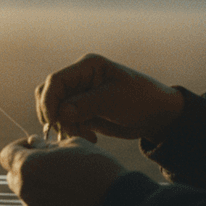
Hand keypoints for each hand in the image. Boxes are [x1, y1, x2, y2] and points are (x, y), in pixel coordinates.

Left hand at [0, 136, 127, 205]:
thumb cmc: (97, 167)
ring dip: (38, 188)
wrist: (118, 203)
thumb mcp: (73, 144)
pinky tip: (70, 200)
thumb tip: (33, 144)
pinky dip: (49, 205)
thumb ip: (46, 145)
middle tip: (49, 165)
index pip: (6, 154)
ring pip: (27, 195)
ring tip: (64, 184)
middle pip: (13, 176)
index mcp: (28, 166)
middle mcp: (26, 191)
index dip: (18, 147)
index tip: (33, 147)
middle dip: (26, 168)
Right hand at [36, 53, 183, 141]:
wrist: (157, 116)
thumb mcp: (114, 100)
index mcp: (86, 67)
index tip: (54, 121)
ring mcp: (79, 95)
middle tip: (69, 132)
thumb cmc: (140, 99)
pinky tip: (91, 137)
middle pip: (48, 95)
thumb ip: (85, 104)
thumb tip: (60, 113)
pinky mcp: (81, 111)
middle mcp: (78, 79)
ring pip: (55, 111)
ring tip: (85, 136)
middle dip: (54, 116)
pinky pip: (65, 122)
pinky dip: (72, 132)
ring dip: (64, 126)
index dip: (49, 101)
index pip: (55, 81)